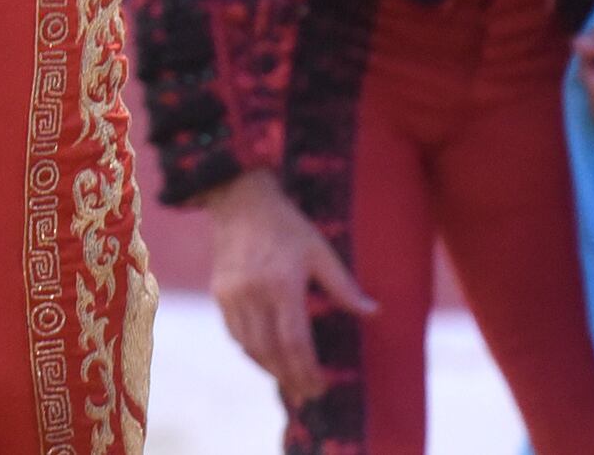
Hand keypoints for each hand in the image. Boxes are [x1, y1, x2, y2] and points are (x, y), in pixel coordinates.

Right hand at [203, 169, 373, 406]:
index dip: (307, 370)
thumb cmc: (287, 225)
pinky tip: (267, 358)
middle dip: (291, 378)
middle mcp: (253, 293)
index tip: (321, 387)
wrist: (240, 199)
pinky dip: (252, 351)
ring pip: (250, 347)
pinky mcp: (219, 293)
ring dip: (271, 369)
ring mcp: (232, 295)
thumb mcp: (320, 251)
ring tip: (291, 382)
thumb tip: (374, 312)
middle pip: (270, 352)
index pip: (294, 342)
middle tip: (309, 394)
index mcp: (282, 284)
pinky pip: (235, 334)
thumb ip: (344, 286)